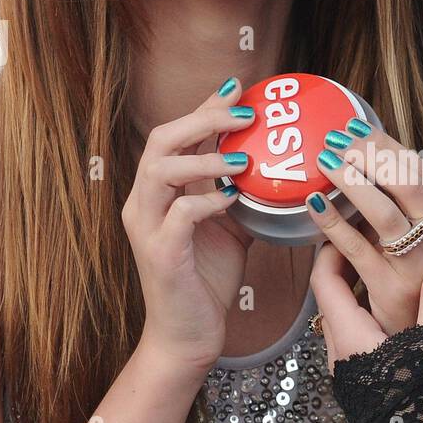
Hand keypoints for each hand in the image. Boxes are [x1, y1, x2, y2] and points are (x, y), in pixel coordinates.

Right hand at [121, 77, 257, 374]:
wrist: (188, 336)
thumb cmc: (206, 280)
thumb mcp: (230, 229)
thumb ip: (241, 196)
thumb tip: (276, 168)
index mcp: (160, 192)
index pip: (176, 136)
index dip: (204, 108)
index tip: (238, 86)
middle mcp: (145, 203)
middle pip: (161, 140)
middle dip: (203, 119)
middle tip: (246, 111)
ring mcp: (149, 228)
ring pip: (160, 171)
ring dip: (204, 158)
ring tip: (244, 156)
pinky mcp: (160, 255)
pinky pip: (179, 216)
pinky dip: (206, 201)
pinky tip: (233, 198)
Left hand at [305, 122, 422, 368]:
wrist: (413, 350)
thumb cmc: (412, 285)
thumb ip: (406, 206)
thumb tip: (373, 157)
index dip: (389, 147)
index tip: (358, 129)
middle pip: (408, 184)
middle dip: (371, 156)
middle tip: (337, 139)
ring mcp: (421, 268)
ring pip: (385, 215)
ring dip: (354, 183)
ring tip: (326, 162)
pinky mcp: (392, 290)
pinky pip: (357, 249)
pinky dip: (333, 223)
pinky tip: (314, 204)